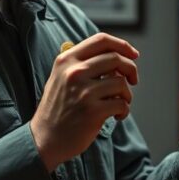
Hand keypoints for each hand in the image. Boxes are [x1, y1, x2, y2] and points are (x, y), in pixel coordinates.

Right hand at [30, 32, 138, 170]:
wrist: (44, 139)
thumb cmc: (57, 109)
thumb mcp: (60, 77)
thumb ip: (82, 63)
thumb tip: (116, 54)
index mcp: (66, 60)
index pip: (101, 40)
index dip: (122, 45)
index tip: (133, 54)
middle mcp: (74, 72)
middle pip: (116, 58)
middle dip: (131, 68)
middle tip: (133, 80)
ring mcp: (83, 92)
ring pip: (121, 82)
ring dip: (127, 94)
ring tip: (120, 103)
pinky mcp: (92, 111)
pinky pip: (121, 103)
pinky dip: (124, 110)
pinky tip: (116, 116)